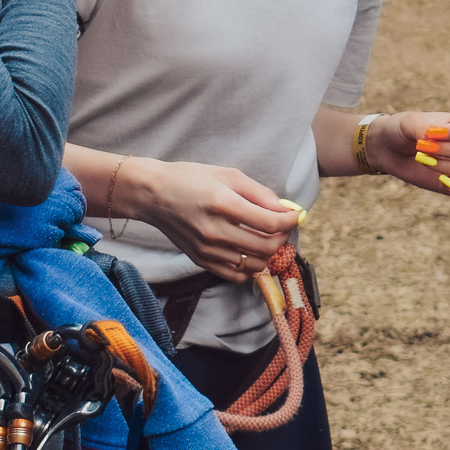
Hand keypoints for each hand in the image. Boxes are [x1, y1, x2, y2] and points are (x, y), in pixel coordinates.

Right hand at [115, 158, 300, 280]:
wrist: (153, 195)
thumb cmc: (190, 179)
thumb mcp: (228, 175)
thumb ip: (261, 194)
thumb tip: (286, 209)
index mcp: (222, 204)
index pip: (271, 222)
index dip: (291, 220)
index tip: (296, 214)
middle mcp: (215, 231)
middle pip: (266, 246)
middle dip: (283, 235)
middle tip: (282, 224)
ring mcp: (207, 250)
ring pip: (255, 264)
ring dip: (269, 252)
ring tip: (266, 236)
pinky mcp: (201, 261)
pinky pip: (236, 275)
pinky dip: (251, 267)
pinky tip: (250, 251)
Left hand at [362, 112, 449, 203]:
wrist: (389, 148)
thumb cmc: (402, 130)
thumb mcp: (409, 123)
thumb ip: (423, 127)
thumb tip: (435, 139)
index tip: (431, 133)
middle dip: (449, 151)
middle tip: (423, 148)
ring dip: (448, 169)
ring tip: (424, 161)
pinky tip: (441, 182)